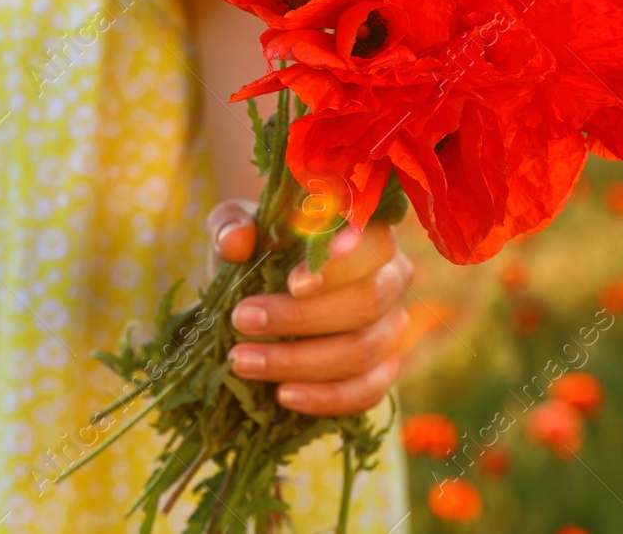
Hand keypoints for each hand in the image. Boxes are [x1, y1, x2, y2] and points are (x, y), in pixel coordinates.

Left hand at [208, 201, 413, 416]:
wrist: (263, 291)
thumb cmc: (259, 249)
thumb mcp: (237, 227)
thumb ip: (232, 225)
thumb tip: (236, 241)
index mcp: (368, 234)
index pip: (372, 244)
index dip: (338, 266)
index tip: (293, 284)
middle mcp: (390, 280)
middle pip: (366, 302)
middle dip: (300, 317)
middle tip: (243, 321)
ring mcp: (391, 329)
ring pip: (362, 351)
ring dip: (299, 361)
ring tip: (244, 361)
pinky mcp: (381, 372)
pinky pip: (365, 393)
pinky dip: (323, 398)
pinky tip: (281, 395)